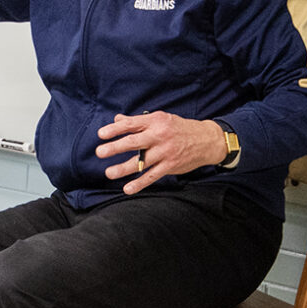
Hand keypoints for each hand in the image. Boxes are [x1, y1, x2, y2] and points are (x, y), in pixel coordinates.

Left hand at [93, 113, 225, 193]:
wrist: (207, 140)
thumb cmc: (180, 128)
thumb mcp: (161, 119)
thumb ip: (138, 121)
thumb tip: (117, 119)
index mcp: (155, 121)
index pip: (131, 124)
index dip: (115, 129)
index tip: (100, 134)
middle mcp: (159, 136)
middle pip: (134, 142)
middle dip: (115, 147)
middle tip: (100, 152)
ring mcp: (165, 152)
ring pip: (141, 161)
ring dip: (123, 168)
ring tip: (109, 173)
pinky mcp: (170, 165)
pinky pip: (152, 176)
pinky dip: (139, 183)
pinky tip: (127, 188)